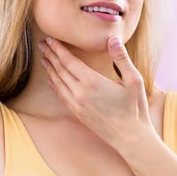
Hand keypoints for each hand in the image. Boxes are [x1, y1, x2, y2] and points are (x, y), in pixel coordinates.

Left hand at [38, 35, 151, 149]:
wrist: (130, 137)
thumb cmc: (135, 108)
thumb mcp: (134, 80)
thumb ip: (121, 58)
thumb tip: (113, 38)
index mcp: (92, 81)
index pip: (68, 61)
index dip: (58, 49)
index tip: (50, 39)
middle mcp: (80, 93)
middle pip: (60, 70)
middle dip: (50, 56)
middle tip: (41, 45)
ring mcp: (77, 105)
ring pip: (58, 83)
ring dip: (50, 70)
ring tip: (44, 59)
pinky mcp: (77, 114)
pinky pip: (61, 96)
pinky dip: (54, 86)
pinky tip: (51, 81)